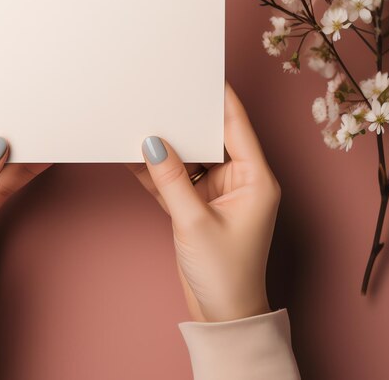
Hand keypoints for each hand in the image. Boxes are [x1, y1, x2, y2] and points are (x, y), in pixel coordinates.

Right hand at [126, 81, 280, 322]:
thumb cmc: (224, 274)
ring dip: (167, 145)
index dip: (221, 98)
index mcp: (255, 179)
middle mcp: (238, 180)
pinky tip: (134, 155)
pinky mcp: (195, 204)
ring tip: (142, 119)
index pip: (237, 126)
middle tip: (163, 94)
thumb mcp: (195, 221)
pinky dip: (156, 170)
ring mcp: (215, 191)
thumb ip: (171, 179)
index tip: (203, 73)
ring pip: (189, 156)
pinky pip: (174, 178)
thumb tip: (151, 143)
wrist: (220, 315)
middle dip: (185, 119)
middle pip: (210, 137)